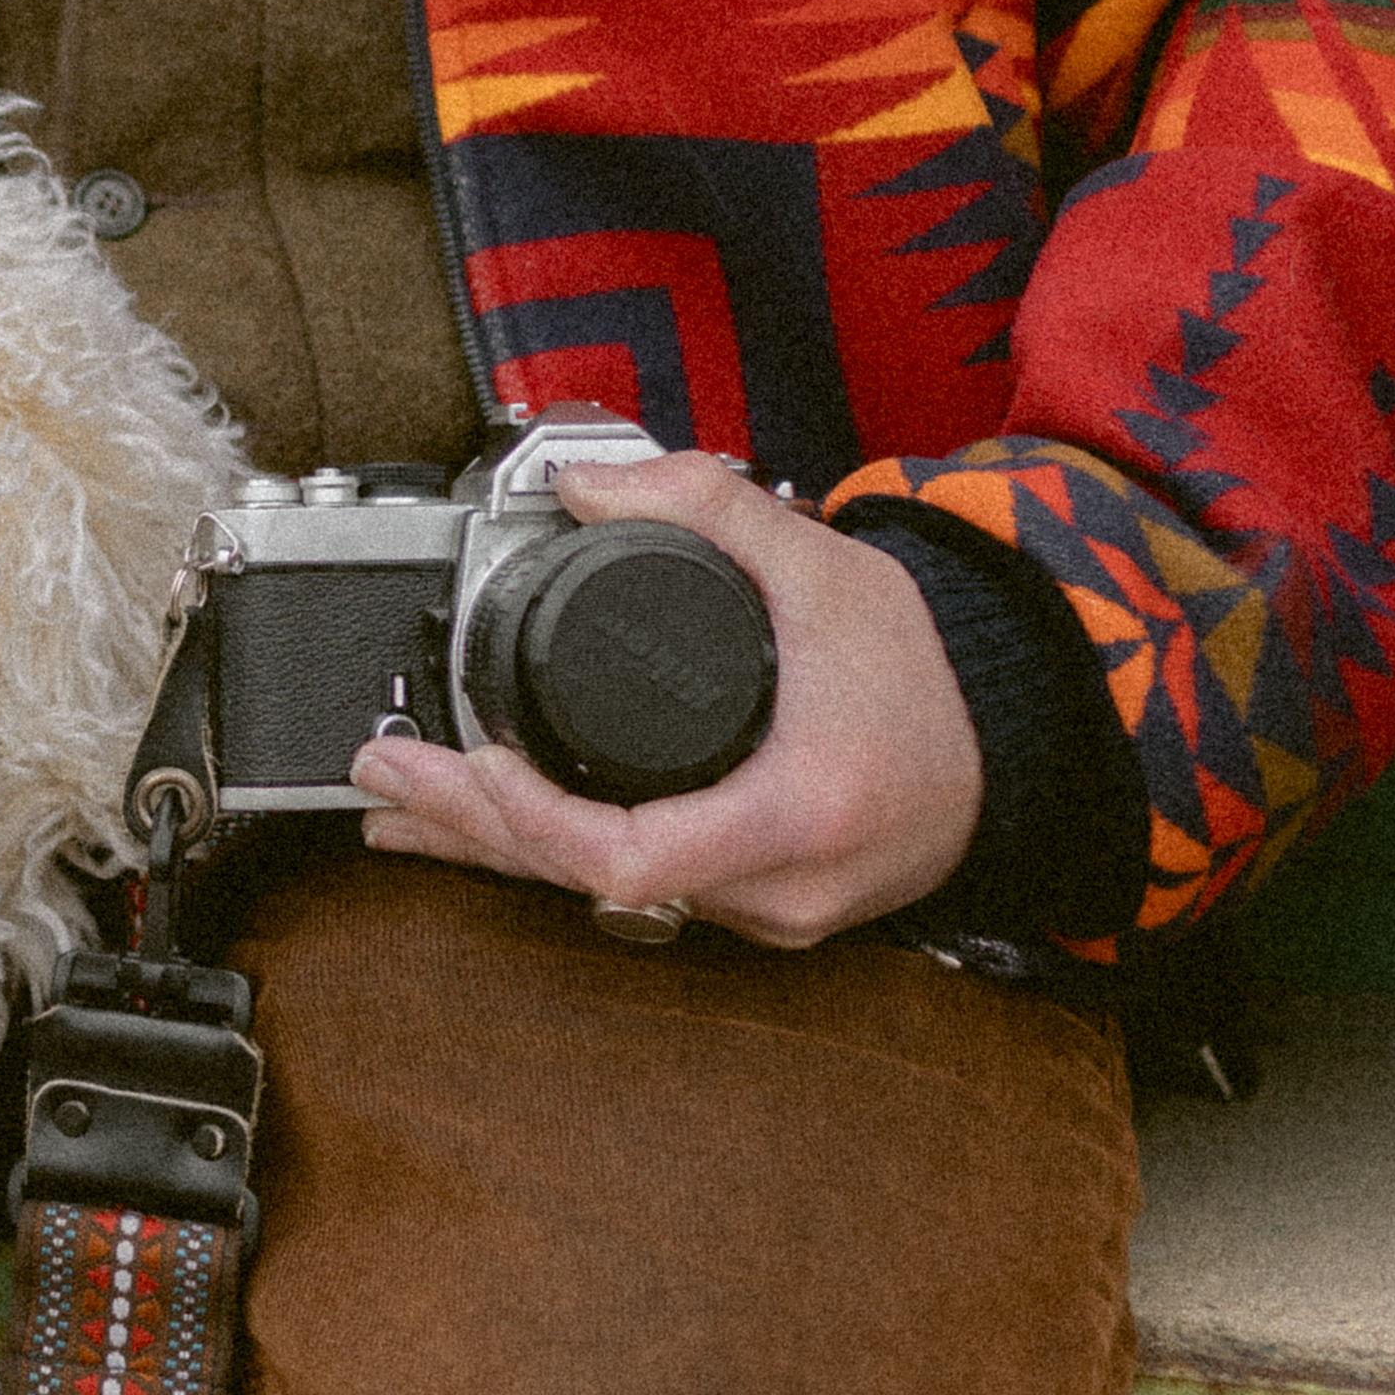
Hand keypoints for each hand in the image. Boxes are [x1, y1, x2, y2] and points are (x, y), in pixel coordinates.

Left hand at [347, 451, 983, 951]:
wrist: (1012, 747)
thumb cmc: (931, 675)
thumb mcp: (827, 567)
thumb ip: (709, 506)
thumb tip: (588, 481)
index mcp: (797, 813)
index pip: (632, 857)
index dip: (533, 819)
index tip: (470, 758)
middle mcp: (776, 888)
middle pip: (591, 881)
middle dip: (472, 824)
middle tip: (381, 765)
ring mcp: (762, 913)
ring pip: (601, 894)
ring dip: (494, 846)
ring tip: (396, 801)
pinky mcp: (750, 907)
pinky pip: (631, 890)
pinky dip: (549, 855)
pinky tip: (478, 834)